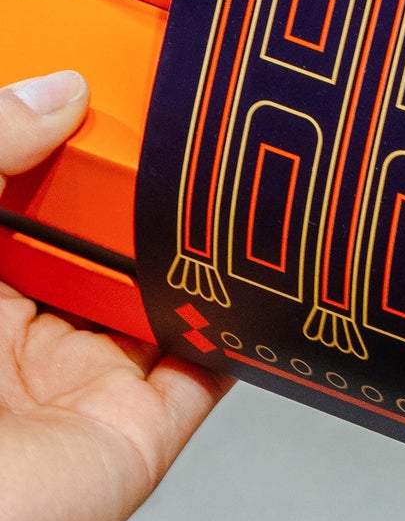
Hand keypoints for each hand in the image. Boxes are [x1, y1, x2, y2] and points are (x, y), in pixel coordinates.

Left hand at [0, 71, 227, 520]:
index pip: (36, 196)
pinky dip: (242, 325)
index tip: (117, 88)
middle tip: (191, 119)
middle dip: (148, 188)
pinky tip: (263, 269)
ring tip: (242, 174)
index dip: (75, 146)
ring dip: (201, 248)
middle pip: (109, 241)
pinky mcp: (138, 433)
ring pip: (166, 295)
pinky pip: (209, 369)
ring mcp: (84, 381)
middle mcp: (24, 330)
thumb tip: (62, 91)